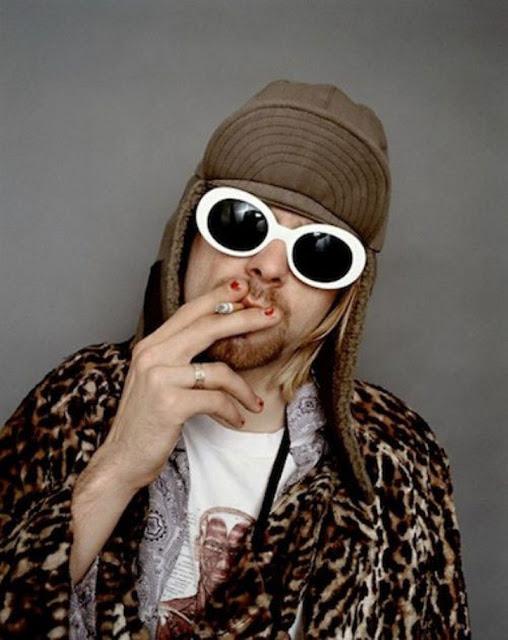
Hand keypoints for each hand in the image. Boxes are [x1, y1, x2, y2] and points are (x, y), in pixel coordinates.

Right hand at [100, 278, 281, 490]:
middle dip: (244, 319)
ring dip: (243, 389)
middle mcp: (151, 356)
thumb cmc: (146, 421)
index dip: (217, 297)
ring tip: (255, 402)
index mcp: (150, 346)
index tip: (243, 288)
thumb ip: (178, 357)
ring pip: (218, 369)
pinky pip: (216, 399)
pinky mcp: (170, 403)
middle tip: (272, 316)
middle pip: (207, 327)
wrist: (121, 459)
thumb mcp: (158, 380)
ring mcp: (159, 378)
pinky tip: (237, 419)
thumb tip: (214, 339)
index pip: (188, 312)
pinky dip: (232, 411)